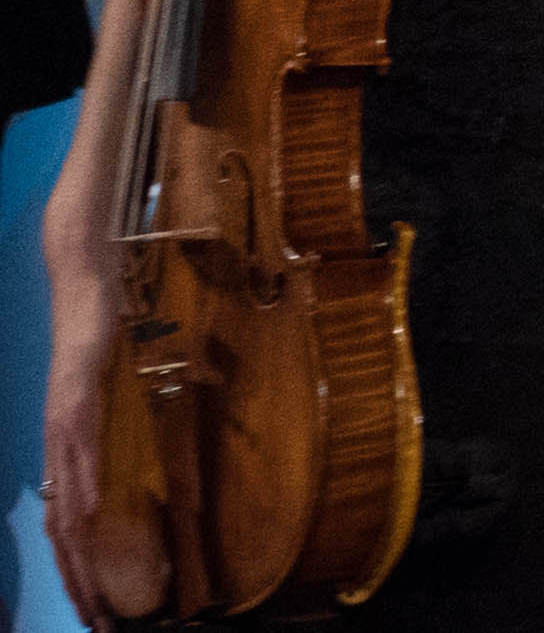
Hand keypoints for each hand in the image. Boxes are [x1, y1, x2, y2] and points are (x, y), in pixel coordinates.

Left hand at [40, 242, 147, 622]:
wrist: (84, 284)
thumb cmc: (100, 331)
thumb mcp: (112, 385)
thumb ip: (118, 418)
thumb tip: (145, 439)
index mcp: (67, 447)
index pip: (68, 522)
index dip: (78, 567)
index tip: (95, 605)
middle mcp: (58, 443)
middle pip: (62, 527)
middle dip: (79, 578)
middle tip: (95, 620)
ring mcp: (61, 421)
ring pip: (67, 498)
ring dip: (79, 548)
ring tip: (93, 585)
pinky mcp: (73, 397)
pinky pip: (80, 450)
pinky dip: (86, 485)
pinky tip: (92, 512)